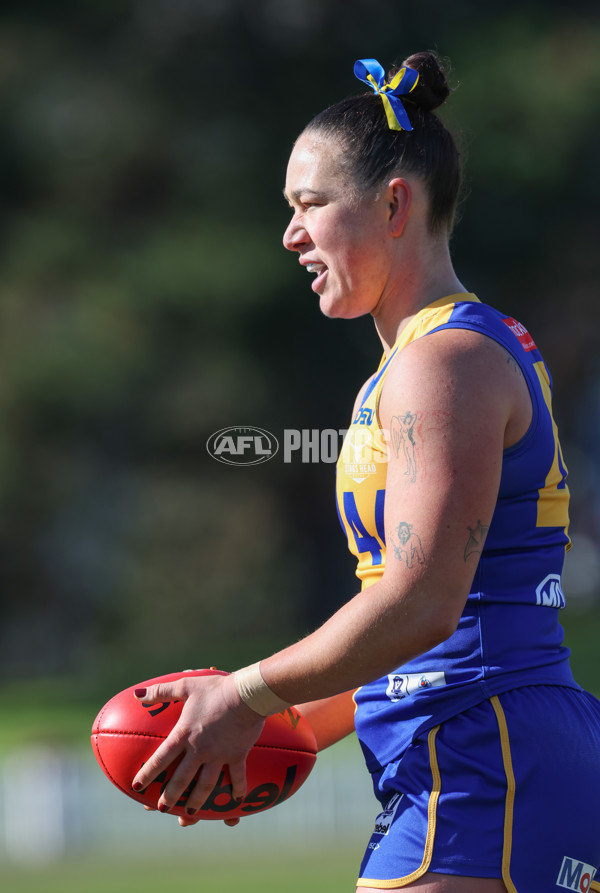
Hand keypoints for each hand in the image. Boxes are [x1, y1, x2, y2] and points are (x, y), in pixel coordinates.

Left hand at [130, 673, 264, 815]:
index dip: (148, 773)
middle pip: (182, 778)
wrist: (246, 695)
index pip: (161, 758)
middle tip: (161, 808)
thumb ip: (161, 691)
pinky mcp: (237, 755)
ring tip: (190, 812)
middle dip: (170, 795)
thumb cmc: (215, 689)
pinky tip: (236, 801)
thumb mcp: (186, 686)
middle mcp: (199, 749)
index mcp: (185, 734)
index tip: (137, 786)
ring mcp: (219, 755)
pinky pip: (237, 776)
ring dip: (198, 799)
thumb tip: (136, 693)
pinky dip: (237, 789)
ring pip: (206, 784)